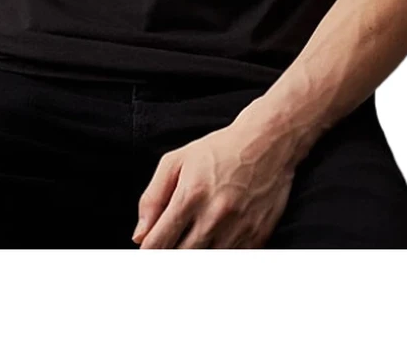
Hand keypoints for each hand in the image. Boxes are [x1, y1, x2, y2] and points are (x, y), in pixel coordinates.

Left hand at [131, 114, 297, 248]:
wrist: (267, 143)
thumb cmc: (218, 150)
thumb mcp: (176, 161)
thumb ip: (152, 198)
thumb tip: (139, 236)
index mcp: (190, 195)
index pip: (159, 242)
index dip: (148, 252)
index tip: (147, 251)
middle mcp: (214, 216)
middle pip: (181, 258)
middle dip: (168, 258)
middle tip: (167, 248)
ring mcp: (238, 230)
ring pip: (205, 264)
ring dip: (193, 258)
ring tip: (188, 244)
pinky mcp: (257, 237)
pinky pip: (230, 261)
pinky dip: (217, 258)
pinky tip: (212, 245)